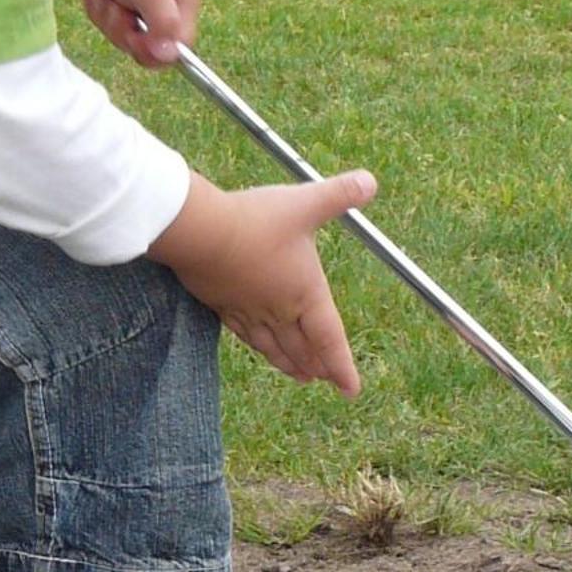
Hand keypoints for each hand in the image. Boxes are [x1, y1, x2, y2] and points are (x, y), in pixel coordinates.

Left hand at [69, 0, 198, 68]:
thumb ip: (163, 25)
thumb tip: (169, 57)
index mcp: (182, 5)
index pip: (177, 49)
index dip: (155, 52)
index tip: (135, 39)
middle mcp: (164, 7)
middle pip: (146, 47)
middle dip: (124, 32)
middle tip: (116, 8)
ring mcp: (137, 4)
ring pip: (122, 37)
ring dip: (107, 18)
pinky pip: (106, 23)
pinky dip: (96, 10)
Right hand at [148, 170, 375, 395]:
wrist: (201, 232)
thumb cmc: (256, 221)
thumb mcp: (305, 204)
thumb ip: (339, 194)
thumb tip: (371, 181)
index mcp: (304, 293)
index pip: (330, 339)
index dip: (343, 366)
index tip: (351, 389)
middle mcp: (278, 309)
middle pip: (301, 347)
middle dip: (316, 366)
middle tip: (324, 379)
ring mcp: (247, 310)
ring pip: (271, 346)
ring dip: (287, 363)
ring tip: (298, 375)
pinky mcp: (221, 304)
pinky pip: (243, 333)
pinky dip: (257, 346)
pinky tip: (256, 344)